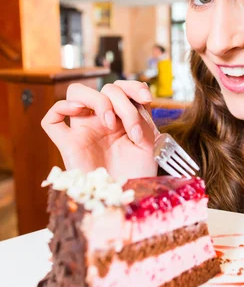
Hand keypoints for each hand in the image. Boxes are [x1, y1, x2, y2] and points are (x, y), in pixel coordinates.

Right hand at [41, 80, 157, 180]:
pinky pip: (51, 120)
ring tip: (110, 123)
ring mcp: (84, 131)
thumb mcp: (150, 143)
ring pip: (76, 92)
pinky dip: (60, 107)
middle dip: (123, 103)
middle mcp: (102, 122)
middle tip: (131, 128)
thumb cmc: (140, 176)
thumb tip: (134, 103)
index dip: (133, 86)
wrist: (129, 199)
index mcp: (122, 120)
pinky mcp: (68, 145)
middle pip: (105, 89)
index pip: (121, 88)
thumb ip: (142, 119)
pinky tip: (78, 111)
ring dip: (98, 100)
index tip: (146, 99)